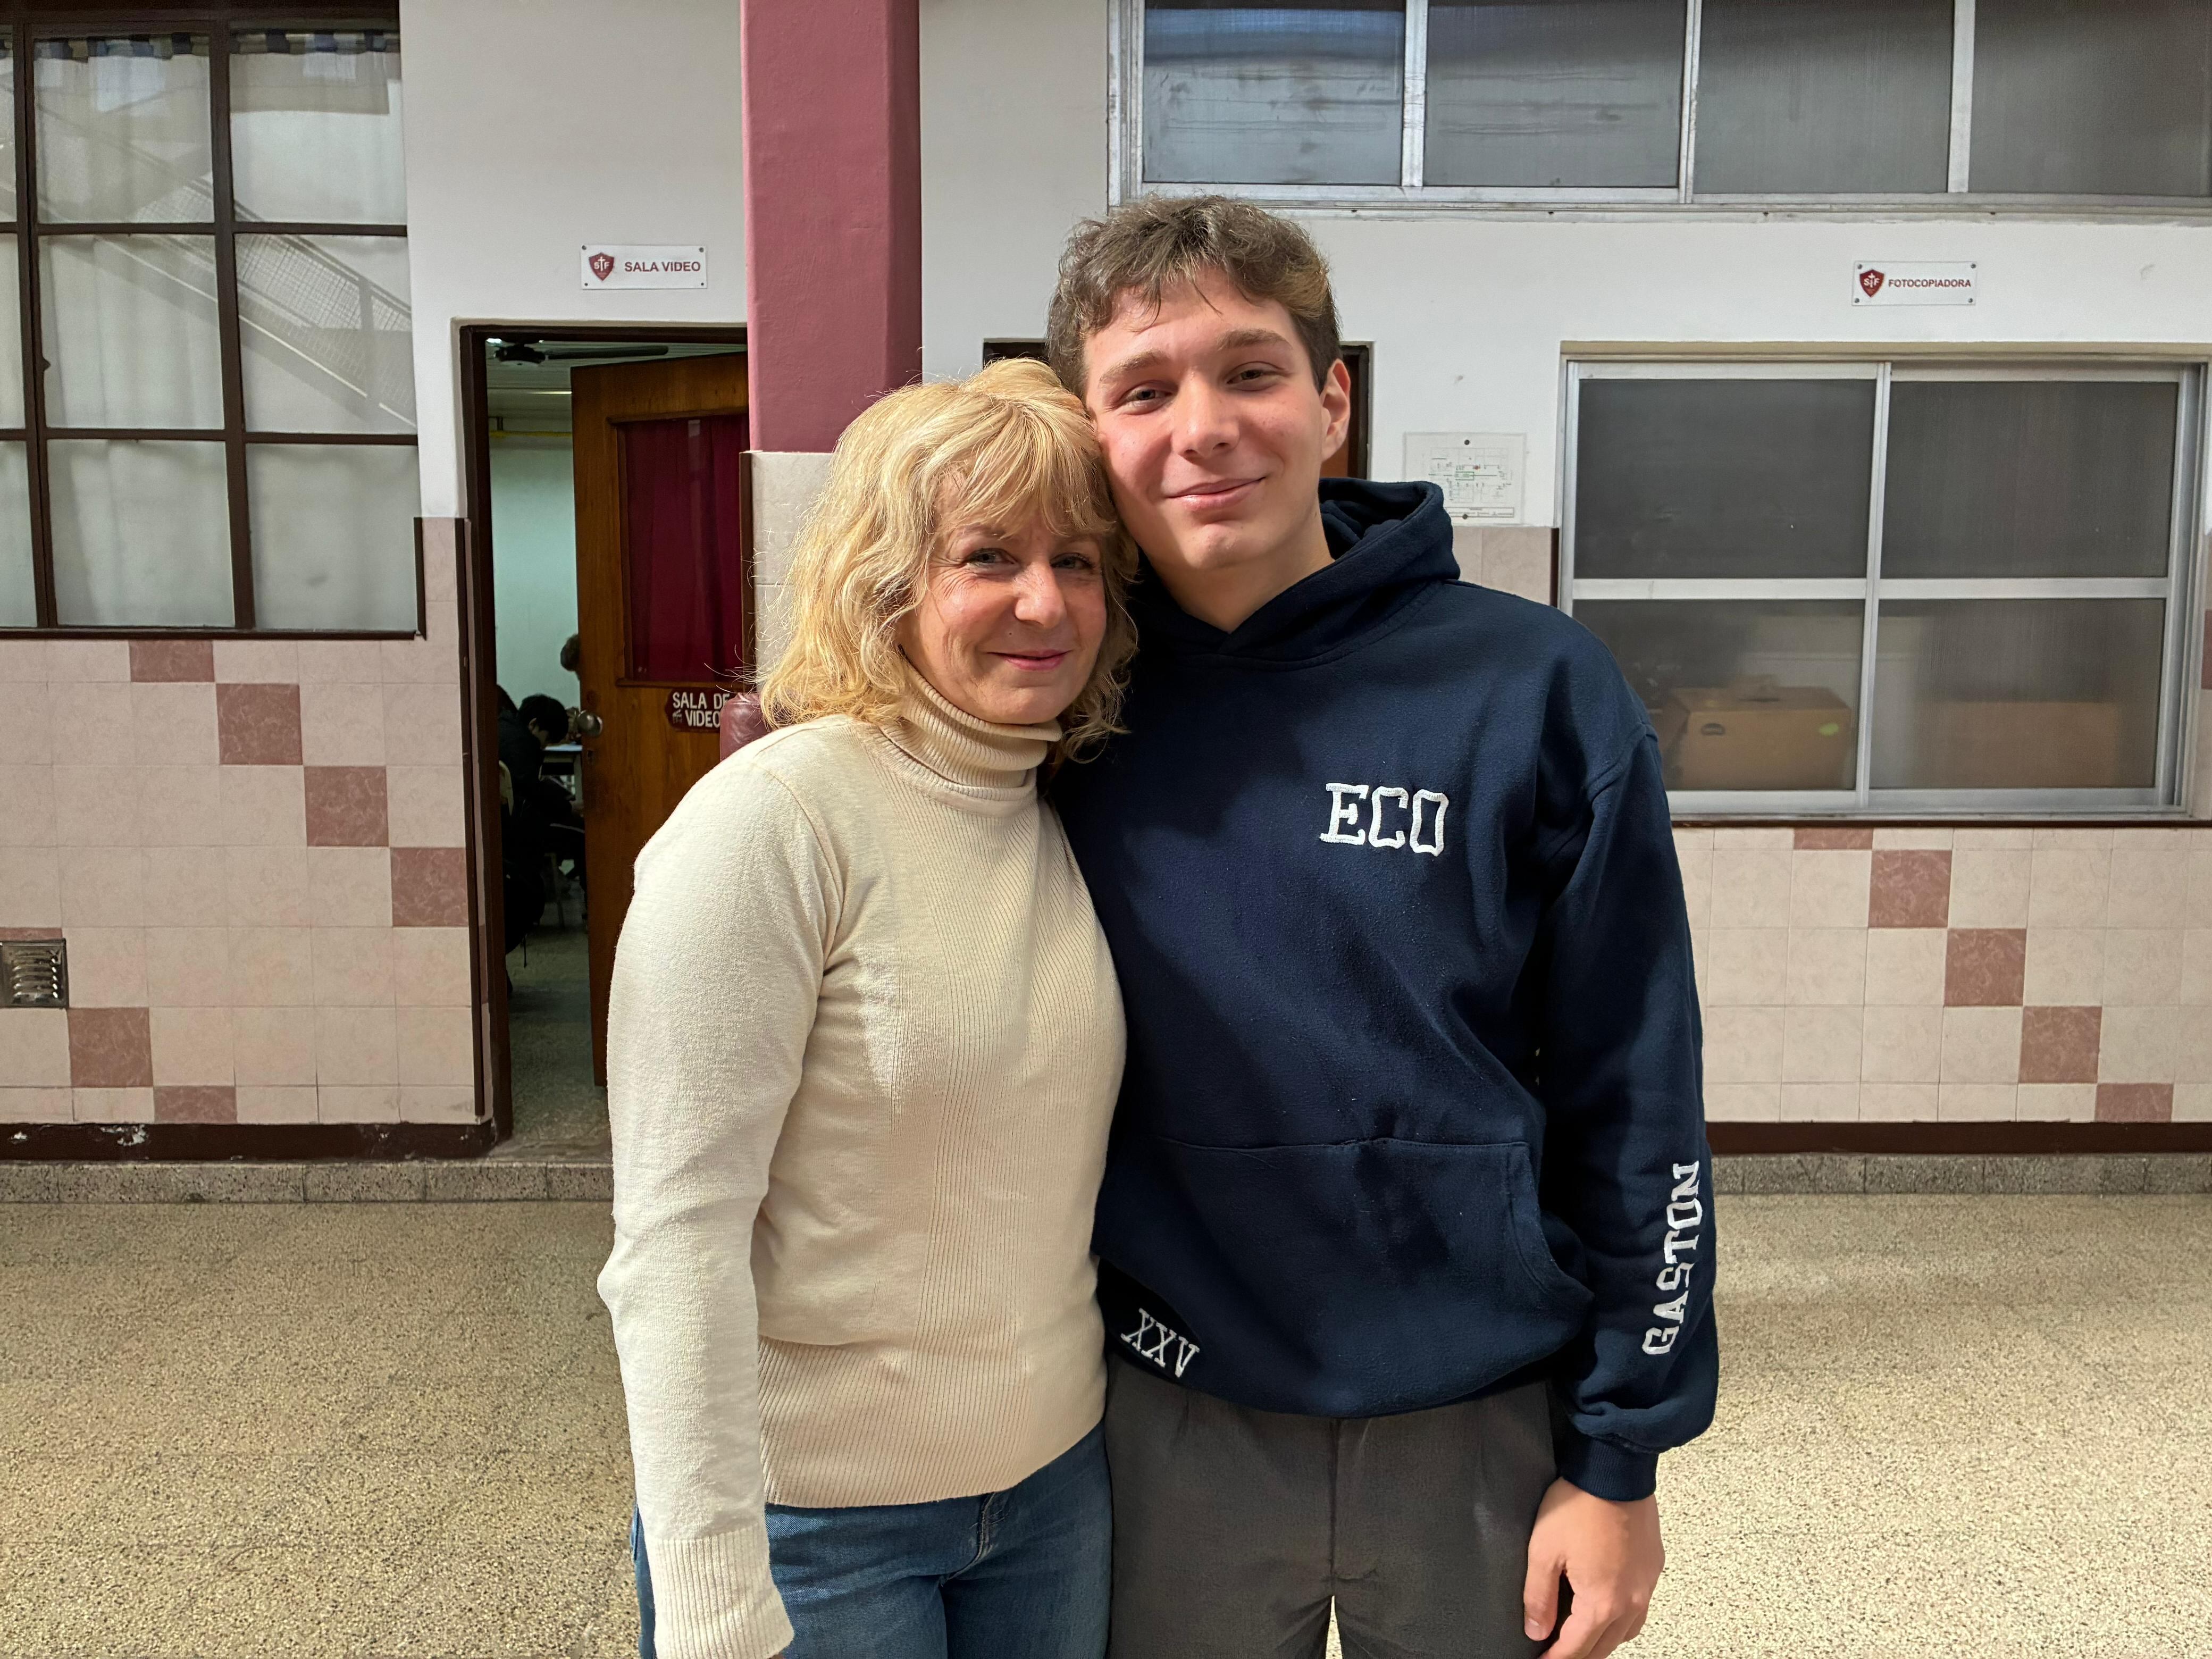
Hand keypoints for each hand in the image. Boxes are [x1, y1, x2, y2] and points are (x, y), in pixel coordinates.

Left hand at [1521, 1477, 1663, 1657]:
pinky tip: (1607, 1610)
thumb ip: (1538, 1597)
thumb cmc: (1578, 1506)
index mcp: (1602, 1603)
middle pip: (1604, 1647)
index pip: (1577, 1649)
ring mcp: (1646, 1586)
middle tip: (1556, 1653)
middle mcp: (1631, 1602)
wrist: (1614, 1470)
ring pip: (1626, 1632)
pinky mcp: (1653, 1568)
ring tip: (1580, 1637)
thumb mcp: (1543, 1551)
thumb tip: (1536, 1631)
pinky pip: (1640, 1609)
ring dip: (1602, 1641)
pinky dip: (1622, 1620)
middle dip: (1579, 1655)